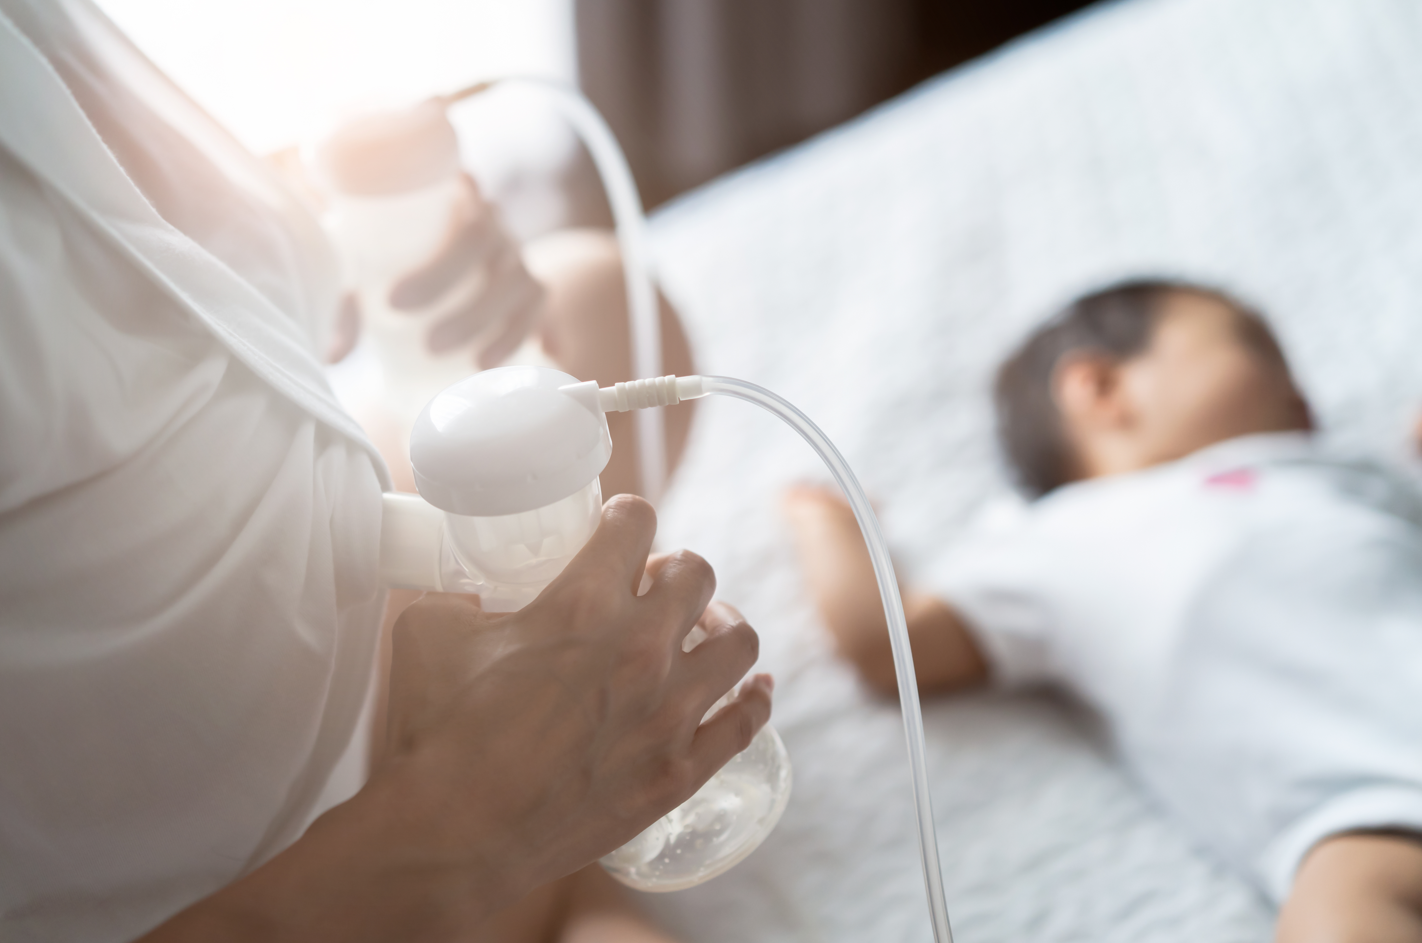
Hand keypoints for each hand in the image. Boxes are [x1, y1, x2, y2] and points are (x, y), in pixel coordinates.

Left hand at [326, 175, 544, 367]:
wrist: (431, 258)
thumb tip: (332, 354)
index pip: (449, 206)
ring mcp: (515, 253)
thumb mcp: (360, 265)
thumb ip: (345, 300)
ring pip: (519, 281)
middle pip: (484, 243)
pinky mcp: (533, 289)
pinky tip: (522, 359)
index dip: (432, 260)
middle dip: (458, 297)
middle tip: (425, 342)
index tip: (391, 302)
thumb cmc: (387, 253)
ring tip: (466, 362)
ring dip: (494, 324)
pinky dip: (533, 334)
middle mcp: (489, 219)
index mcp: (447, 197)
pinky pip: (540, 309)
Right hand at [383, 495, 770, 898]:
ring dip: (721, 624)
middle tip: (650, 588)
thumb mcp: (430, 632)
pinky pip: (747, 722)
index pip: (636, 520)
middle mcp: (641, 648)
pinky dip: (755, 699)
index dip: (625, 518)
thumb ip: (463, 598)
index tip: (618, 529)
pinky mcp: (680, 771)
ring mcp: (670, 712)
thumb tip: (472, 595)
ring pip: (739, 641)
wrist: (453, 836)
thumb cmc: (438, 735)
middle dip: (673, 569)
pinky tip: (753, 689)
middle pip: (697, 573)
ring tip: (700, 632)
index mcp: (583, 601)